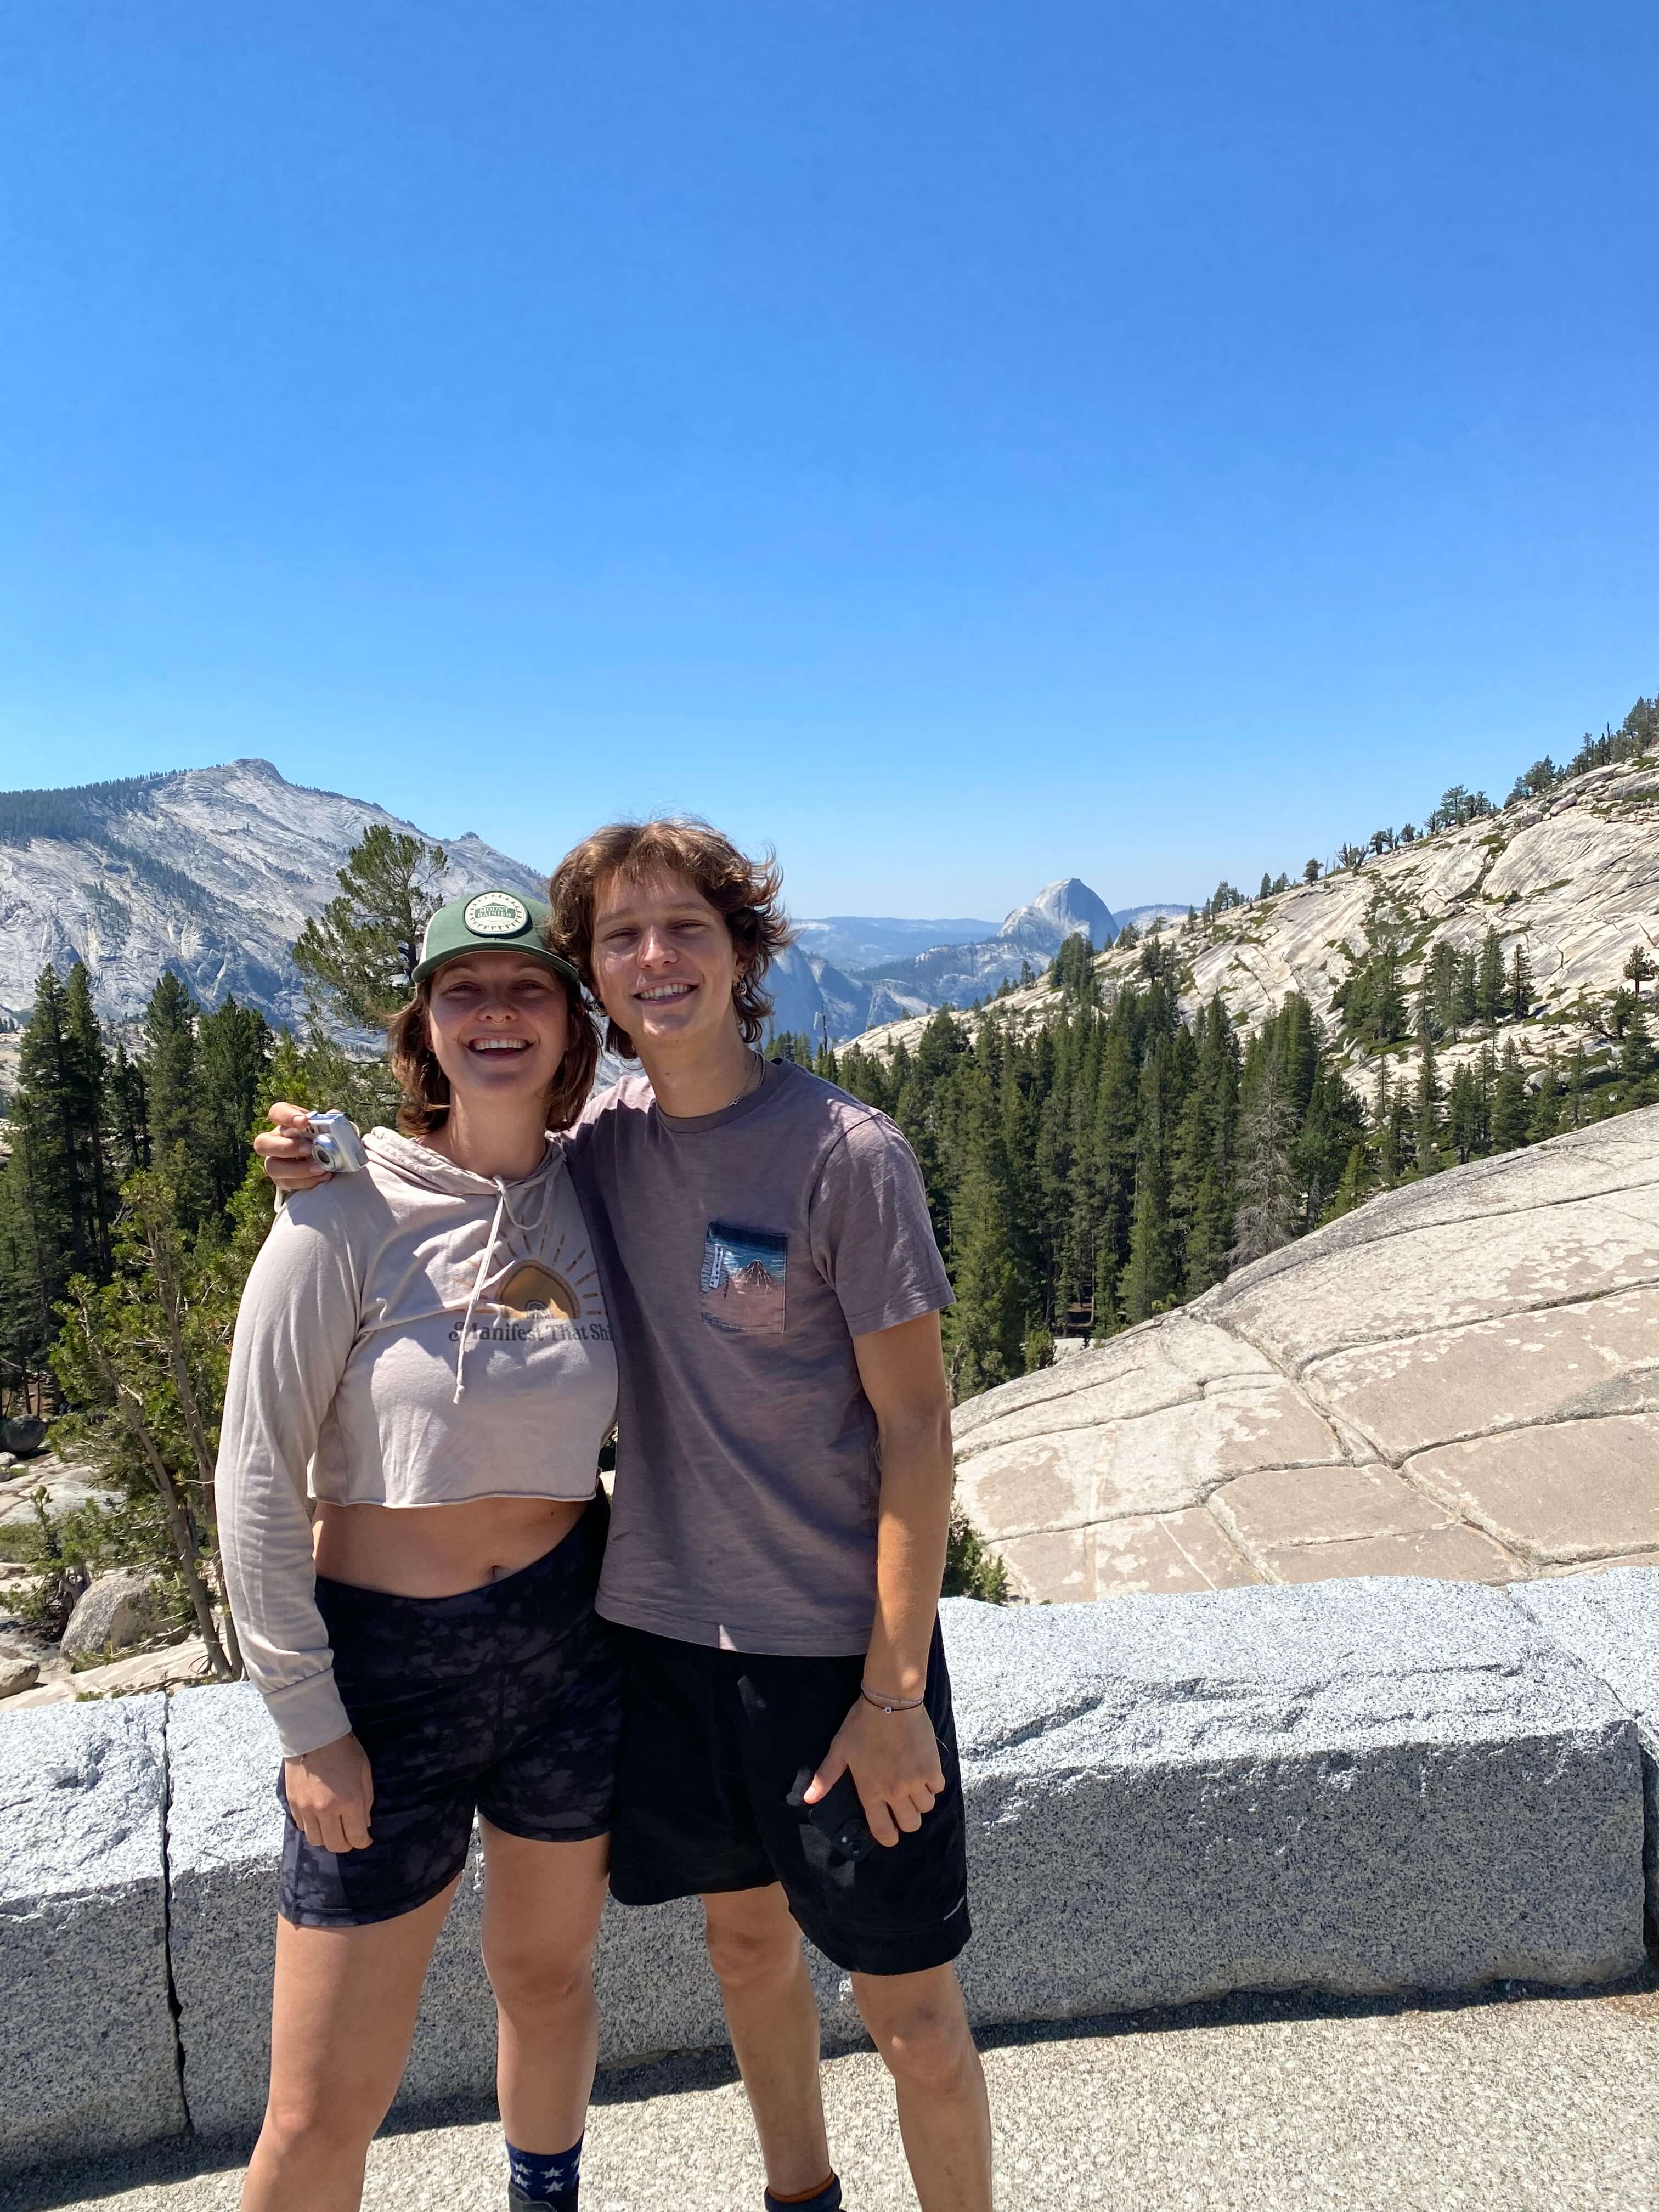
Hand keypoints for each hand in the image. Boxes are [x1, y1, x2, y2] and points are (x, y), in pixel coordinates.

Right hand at [255, 1101, 331, 1192]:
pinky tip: (323, 1177)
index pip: (276, 1112)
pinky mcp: (283, 1180)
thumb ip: (332, 1121)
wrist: (332, 1162)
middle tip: (308, 1149)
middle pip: (262, 1143)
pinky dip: (307, 1181)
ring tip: (320, 1168)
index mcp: (286, 1123)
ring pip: (272, 1167)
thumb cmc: (328, 1140)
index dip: (286, 1116)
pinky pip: (287, 1183)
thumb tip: (333, 1113)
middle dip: (285, 1146)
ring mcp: (275, 1163)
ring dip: (297, 1168)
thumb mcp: (332, 1129)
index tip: (304, 1121)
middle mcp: (275, 1142)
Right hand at [283, 1732, 374, 1852]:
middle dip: (346, 1844)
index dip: (363, 1842)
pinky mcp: (293, 1804)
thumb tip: (364, 1824)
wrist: (313, 1734)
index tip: (365, 1839)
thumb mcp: (364, 1772)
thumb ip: (366, 1801)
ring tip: (333, 1829)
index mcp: (349, 1801)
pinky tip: (318, 1818)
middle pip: (335, 1845)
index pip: (356, 1837)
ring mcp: (306, 1809)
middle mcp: (326, 1810)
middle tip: (350, 1837)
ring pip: (316, 1840)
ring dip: (327, 1839)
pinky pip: (302, 1827)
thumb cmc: (344, 1750)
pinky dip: (312, 1828)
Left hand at [804, 1697, 944, 1848]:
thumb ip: (825, 1778)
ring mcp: (916, 1780)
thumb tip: (807, 1799)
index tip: (890, 1834)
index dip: (888, 1838)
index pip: (883, 1830)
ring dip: (920, 1801)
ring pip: (926, 1808)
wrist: (891, 1702)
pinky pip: (938, 1788)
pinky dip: (933, 1783)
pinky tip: (924, 1772)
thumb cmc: (862, 1725)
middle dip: (907, 1821)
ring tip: (913, 1787)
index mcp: (871, 1790)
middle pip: (911, 1824)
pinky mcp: (932, 1767)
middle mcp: (895, 1791)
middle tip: (902, 1807)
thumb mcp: (839, 1750)